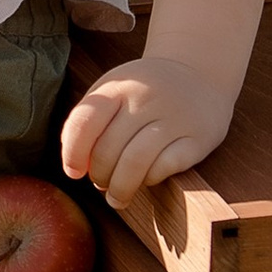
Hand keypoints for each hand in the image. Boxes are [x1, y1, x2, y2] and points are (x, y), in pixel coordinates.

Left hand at [59, 53, 235, 221]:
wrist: (199, 75)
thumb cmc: (145, 93)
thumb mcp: (114, 92)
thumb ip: (90, 122)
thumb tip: (75, 166)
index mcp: (118, 86)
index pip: (84, 122)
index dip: (73, 153)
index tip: (74, 172)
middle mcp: (145, 98)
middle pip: (108, 149)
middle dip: (99, 175)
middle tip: (101, 183)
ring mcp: (174, 117)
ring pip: (135, 162)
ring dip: (120, 187)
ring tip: (117, 196)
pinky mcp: (197, 137)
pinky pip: (164, 167)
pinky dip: (149, 179)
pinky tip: (147, 180)